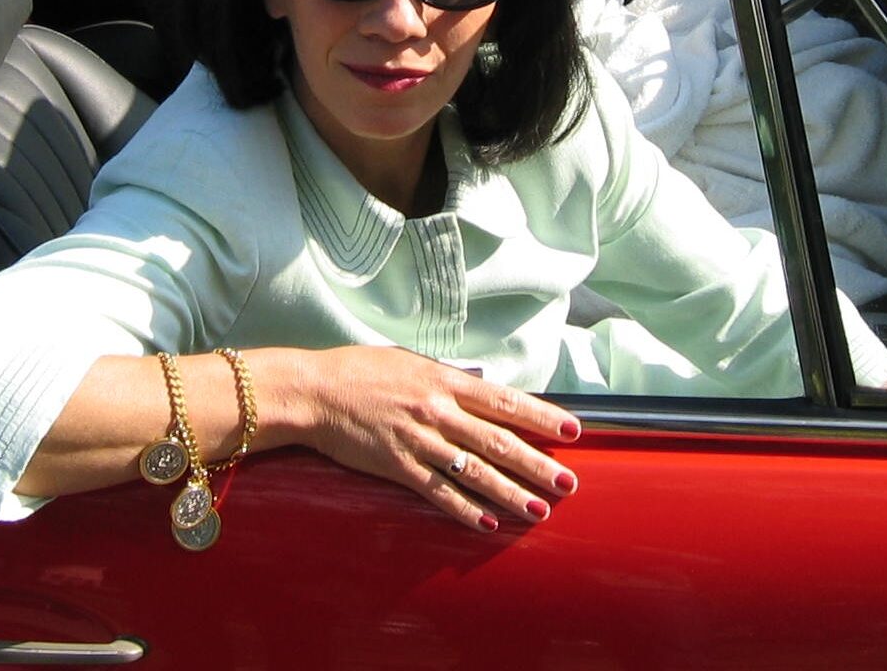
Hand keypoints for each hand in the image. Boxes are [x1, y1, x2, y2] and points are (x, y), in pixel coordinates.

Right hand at [283, 346, 581, 532]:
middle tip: (567, 482)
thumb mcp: (409, 363)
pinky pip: (437, 491)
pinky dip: (463, 508)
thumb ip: (445, 379)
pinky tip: (485, 522)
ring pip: (474, 470)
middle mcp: (437, 410)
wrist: (313, 391)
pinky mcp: (396, 465)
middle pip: (498, 440)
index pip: (504, 401)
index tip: (572, 431)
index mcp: (444, 381)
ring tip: (538, 509)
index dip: (542, 417)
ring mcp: (418, 439)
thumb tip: (477, 387)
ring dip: (509, 493)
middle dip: (536, 463)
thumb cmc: (359, 372)